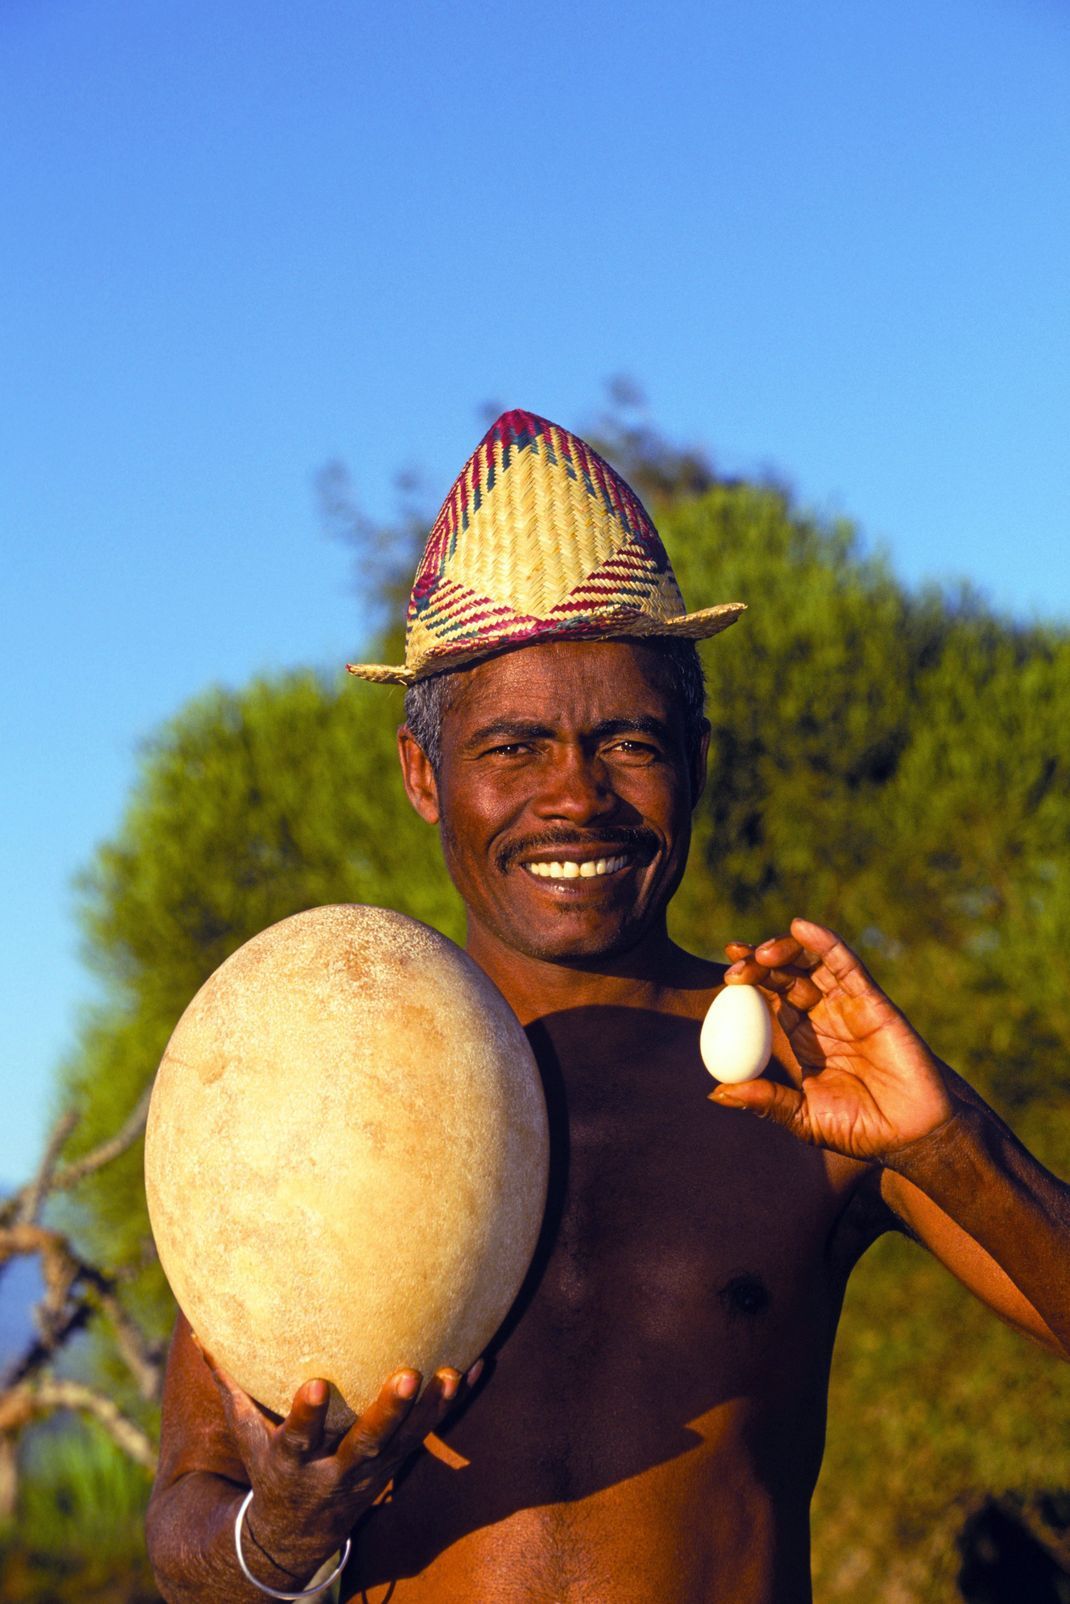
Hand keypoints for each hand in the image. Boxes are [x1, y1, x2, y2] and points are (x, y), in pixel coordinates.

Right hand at [199, 1342, 480, 1578]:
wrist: (294, 1540)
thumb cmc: (269, 1470)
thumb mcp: (246, 1438)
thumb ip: (230, 1387)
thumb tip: (202, 1334)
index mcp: (294, 1463)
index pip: (298, 1439)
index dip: (307, 1416)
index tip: (315, 1383)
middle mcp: (337, 1471)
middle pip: (367, 1444)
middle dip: (388, 1413)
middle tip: (408, 1375)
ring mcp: (373, 1471)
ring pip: (407, 1443)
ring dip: (431, 1410)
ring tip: (452, 1372)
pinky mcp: (397, 1464)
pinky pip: (430, 1436)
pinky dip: (454, 1407)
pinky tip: (476, 1369)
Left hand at [711, 917, 955, 1161]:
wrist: (914, 1135)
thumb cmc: (862, 1130)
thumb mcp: (805, 1119)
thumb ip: (767, 1101)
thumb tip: (716, 1093)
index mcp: (805, 1038)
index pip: (771, 998)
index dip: (750, 981)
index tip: (726, 976)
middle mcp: (825, 1016)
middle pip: (787, 974)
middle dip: (760, 962)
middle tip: (736, 963)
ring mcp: (849, 1006)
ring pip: (813, 963)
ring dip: (786, 950)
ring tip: (763, 954)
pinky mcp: (874, 1002)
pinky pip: (847, 966)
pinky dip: (825, 944)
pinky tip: (803, 928)